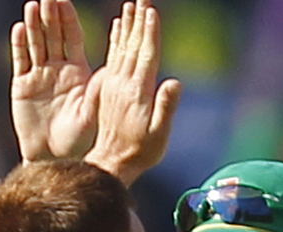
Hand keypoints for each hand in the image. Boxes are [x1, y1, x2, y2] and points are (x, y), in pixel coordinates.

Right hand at [11, 0, 99, 162]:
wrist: (53, 157)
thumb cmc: (78, 138)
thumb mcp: (91, 113)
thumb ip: (97, 92)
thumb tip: (108, 73)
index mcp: (77, 71)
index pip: (72, 38)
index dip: (68, 19)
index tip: (64, 1)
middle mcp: (57, 69)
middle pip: (53, 36)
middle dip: (49, 16)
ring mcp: (39, 77)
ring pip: (36, 44)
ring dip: (33, 25)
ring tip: (31, 6)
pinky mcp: (22, 87)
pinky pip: (21, 62)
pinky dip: (19, 46)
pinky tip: (18, 29)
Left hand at [83, 0, 180, 186]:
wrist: (111, 165)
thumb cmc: (140, 152)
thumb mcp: (158, 135)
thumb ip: (165, 108)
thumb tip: (174, 82)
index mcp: (138, 92)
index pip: (146, 55)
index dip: (149, 32)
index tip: (151, 10)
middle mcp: (124, 85)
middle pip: (132, 46)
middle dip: (138, 21)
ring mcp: (114, 86)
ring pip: (121, 49)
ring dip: (126, 25)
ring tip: (130, 4)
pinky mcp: (108, 90)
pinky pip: (112, 59)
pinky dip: (116, 41)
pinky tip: (117, 27)